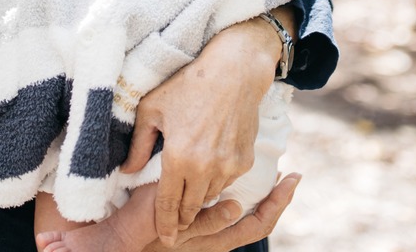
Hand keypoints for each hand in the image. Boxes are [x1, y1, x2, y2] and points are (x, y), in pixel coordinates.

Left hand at [122, 17, 283, 244]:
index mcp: (179, 158)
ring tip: (189, 191)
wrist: (235, 71)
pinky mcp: (245, 161)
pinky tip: (208, 169)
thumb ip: (138, 145)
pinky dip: (216, 181)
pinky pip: (226, 182)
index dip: (164, 225)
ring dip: (199, 197)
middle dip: (182, 217)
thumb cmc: (189, 84)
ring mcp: (228, 166)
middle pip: (191, 208)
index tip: (164, 238)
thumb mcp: (152, 109)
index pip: (168, 204)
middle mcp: (205, 168)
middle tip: (175, 223)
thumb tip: (127, 171)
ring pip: (209, 197)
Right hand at [138, 173, 300, 251]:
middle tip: (291, 175)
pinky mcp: (202, 224)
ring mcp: (211, 233)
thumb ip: (207, 222)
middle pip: (259, 221)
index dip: (278, 204)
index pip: (258, 223)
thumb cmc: (147, 231)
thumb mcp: (176, 227)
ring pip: (248, 217)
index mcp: (216, 239)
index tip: (290, 180)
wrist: (124, 241)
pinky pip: (233, 212)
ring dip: (264, 196)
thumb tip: (238, 208)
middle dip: (278, 199)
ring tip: (274, 173)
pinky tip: (243, 178)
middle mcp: (219, 240)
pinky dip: (246, 195)